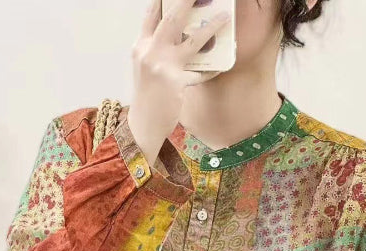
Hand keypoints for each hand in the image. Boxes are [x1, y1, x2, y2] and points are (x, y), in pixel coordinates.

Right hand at [128, 0, 231, 165]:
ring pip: (192, 40)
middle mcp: (149, 51)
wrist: (143, 124)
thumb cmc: (147, 97)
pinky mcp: (175, 82)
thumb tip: (180, 36)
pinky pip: (200, 72)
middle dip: (187, 1)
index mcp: (141, 46)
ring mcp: (162, 66)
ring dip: (211, 27)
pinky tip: (221, 66)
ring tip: (225, 17)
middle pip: (172, 18)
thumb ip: (157, 50)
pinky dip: (211, 70)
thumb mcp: (146, 68)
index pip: (151, 14)